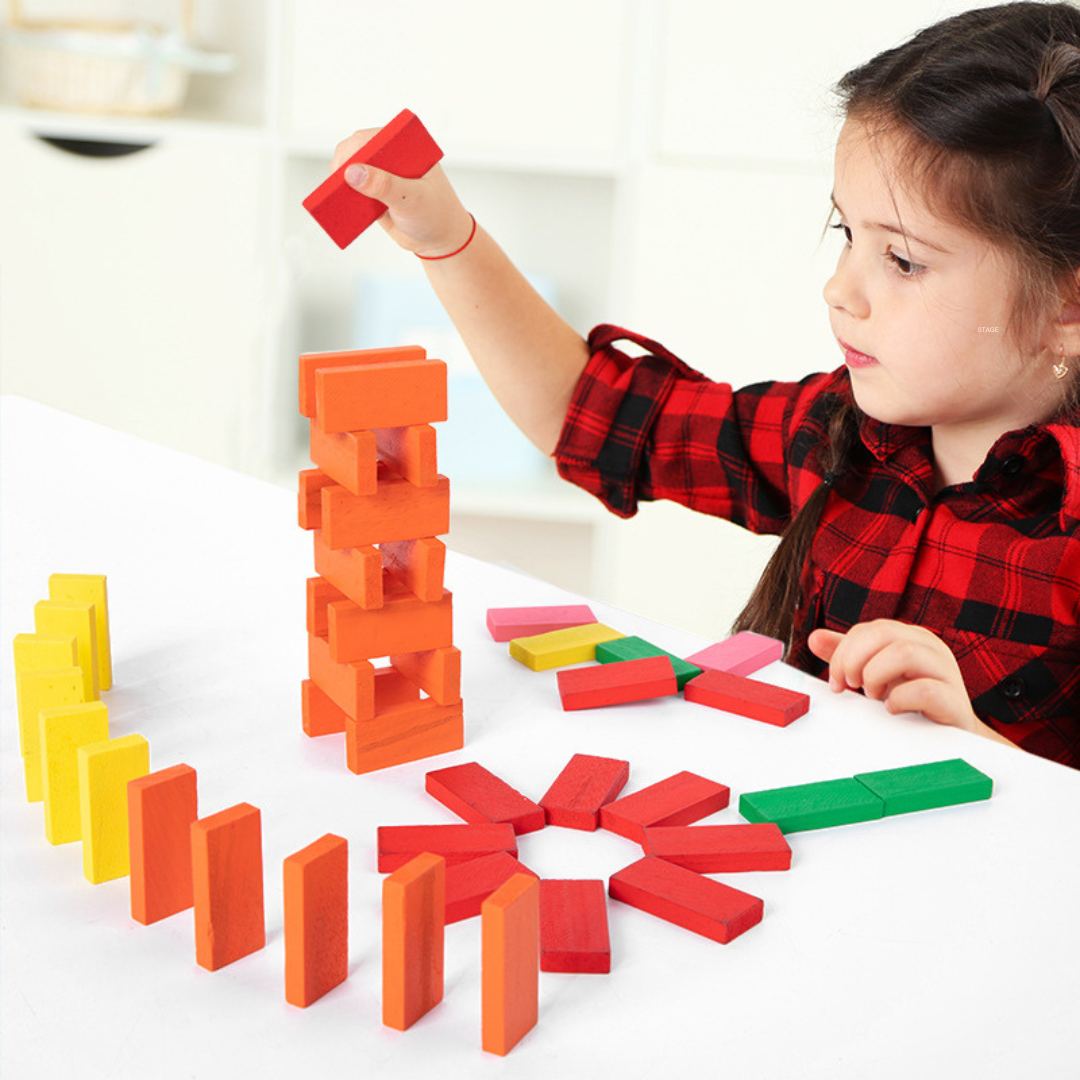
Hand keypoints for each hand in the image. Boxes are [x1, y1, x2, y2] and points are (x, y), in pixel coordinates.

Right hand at [331, 127, 473, 256]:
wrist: (439, 239)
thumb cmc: (435, 213)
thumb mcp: (412, 199)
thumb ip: (384, 185)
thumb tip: (353, 172)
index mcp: (405, 146)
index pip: (372, 138)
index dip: (354, 149)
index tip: (344, 168)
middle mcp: (390, 155)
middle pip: (355, 152)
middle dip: (343, 168)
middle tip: (336, 186)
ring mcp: (379, 174)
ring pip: (350, 172)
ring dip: (339, 184)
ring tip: (333, 199)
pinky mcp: (372, 194)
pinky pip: (351, 193)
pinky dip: (343, 200)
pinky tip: (337, 209)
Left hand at [807, 619, 985, 732]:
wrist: (953, 736)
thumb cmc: (914, 701)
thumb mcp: (877, 674)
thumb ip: (848, 655)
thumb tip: (815, 638)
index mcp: (910, 637)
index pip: (868, 629)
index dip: (843, 653)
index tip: (837, 681)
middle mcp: (929, 647)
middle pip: (883, 632)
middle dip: (854, 660)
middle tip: (851, 685)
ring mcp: (945, 671)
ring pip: (904, 652)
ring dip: (876, 675)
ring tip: (873, 695)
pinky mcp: (954, 700)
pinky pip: (925, 690)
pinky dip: (900, 699)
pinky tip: (892, 709)